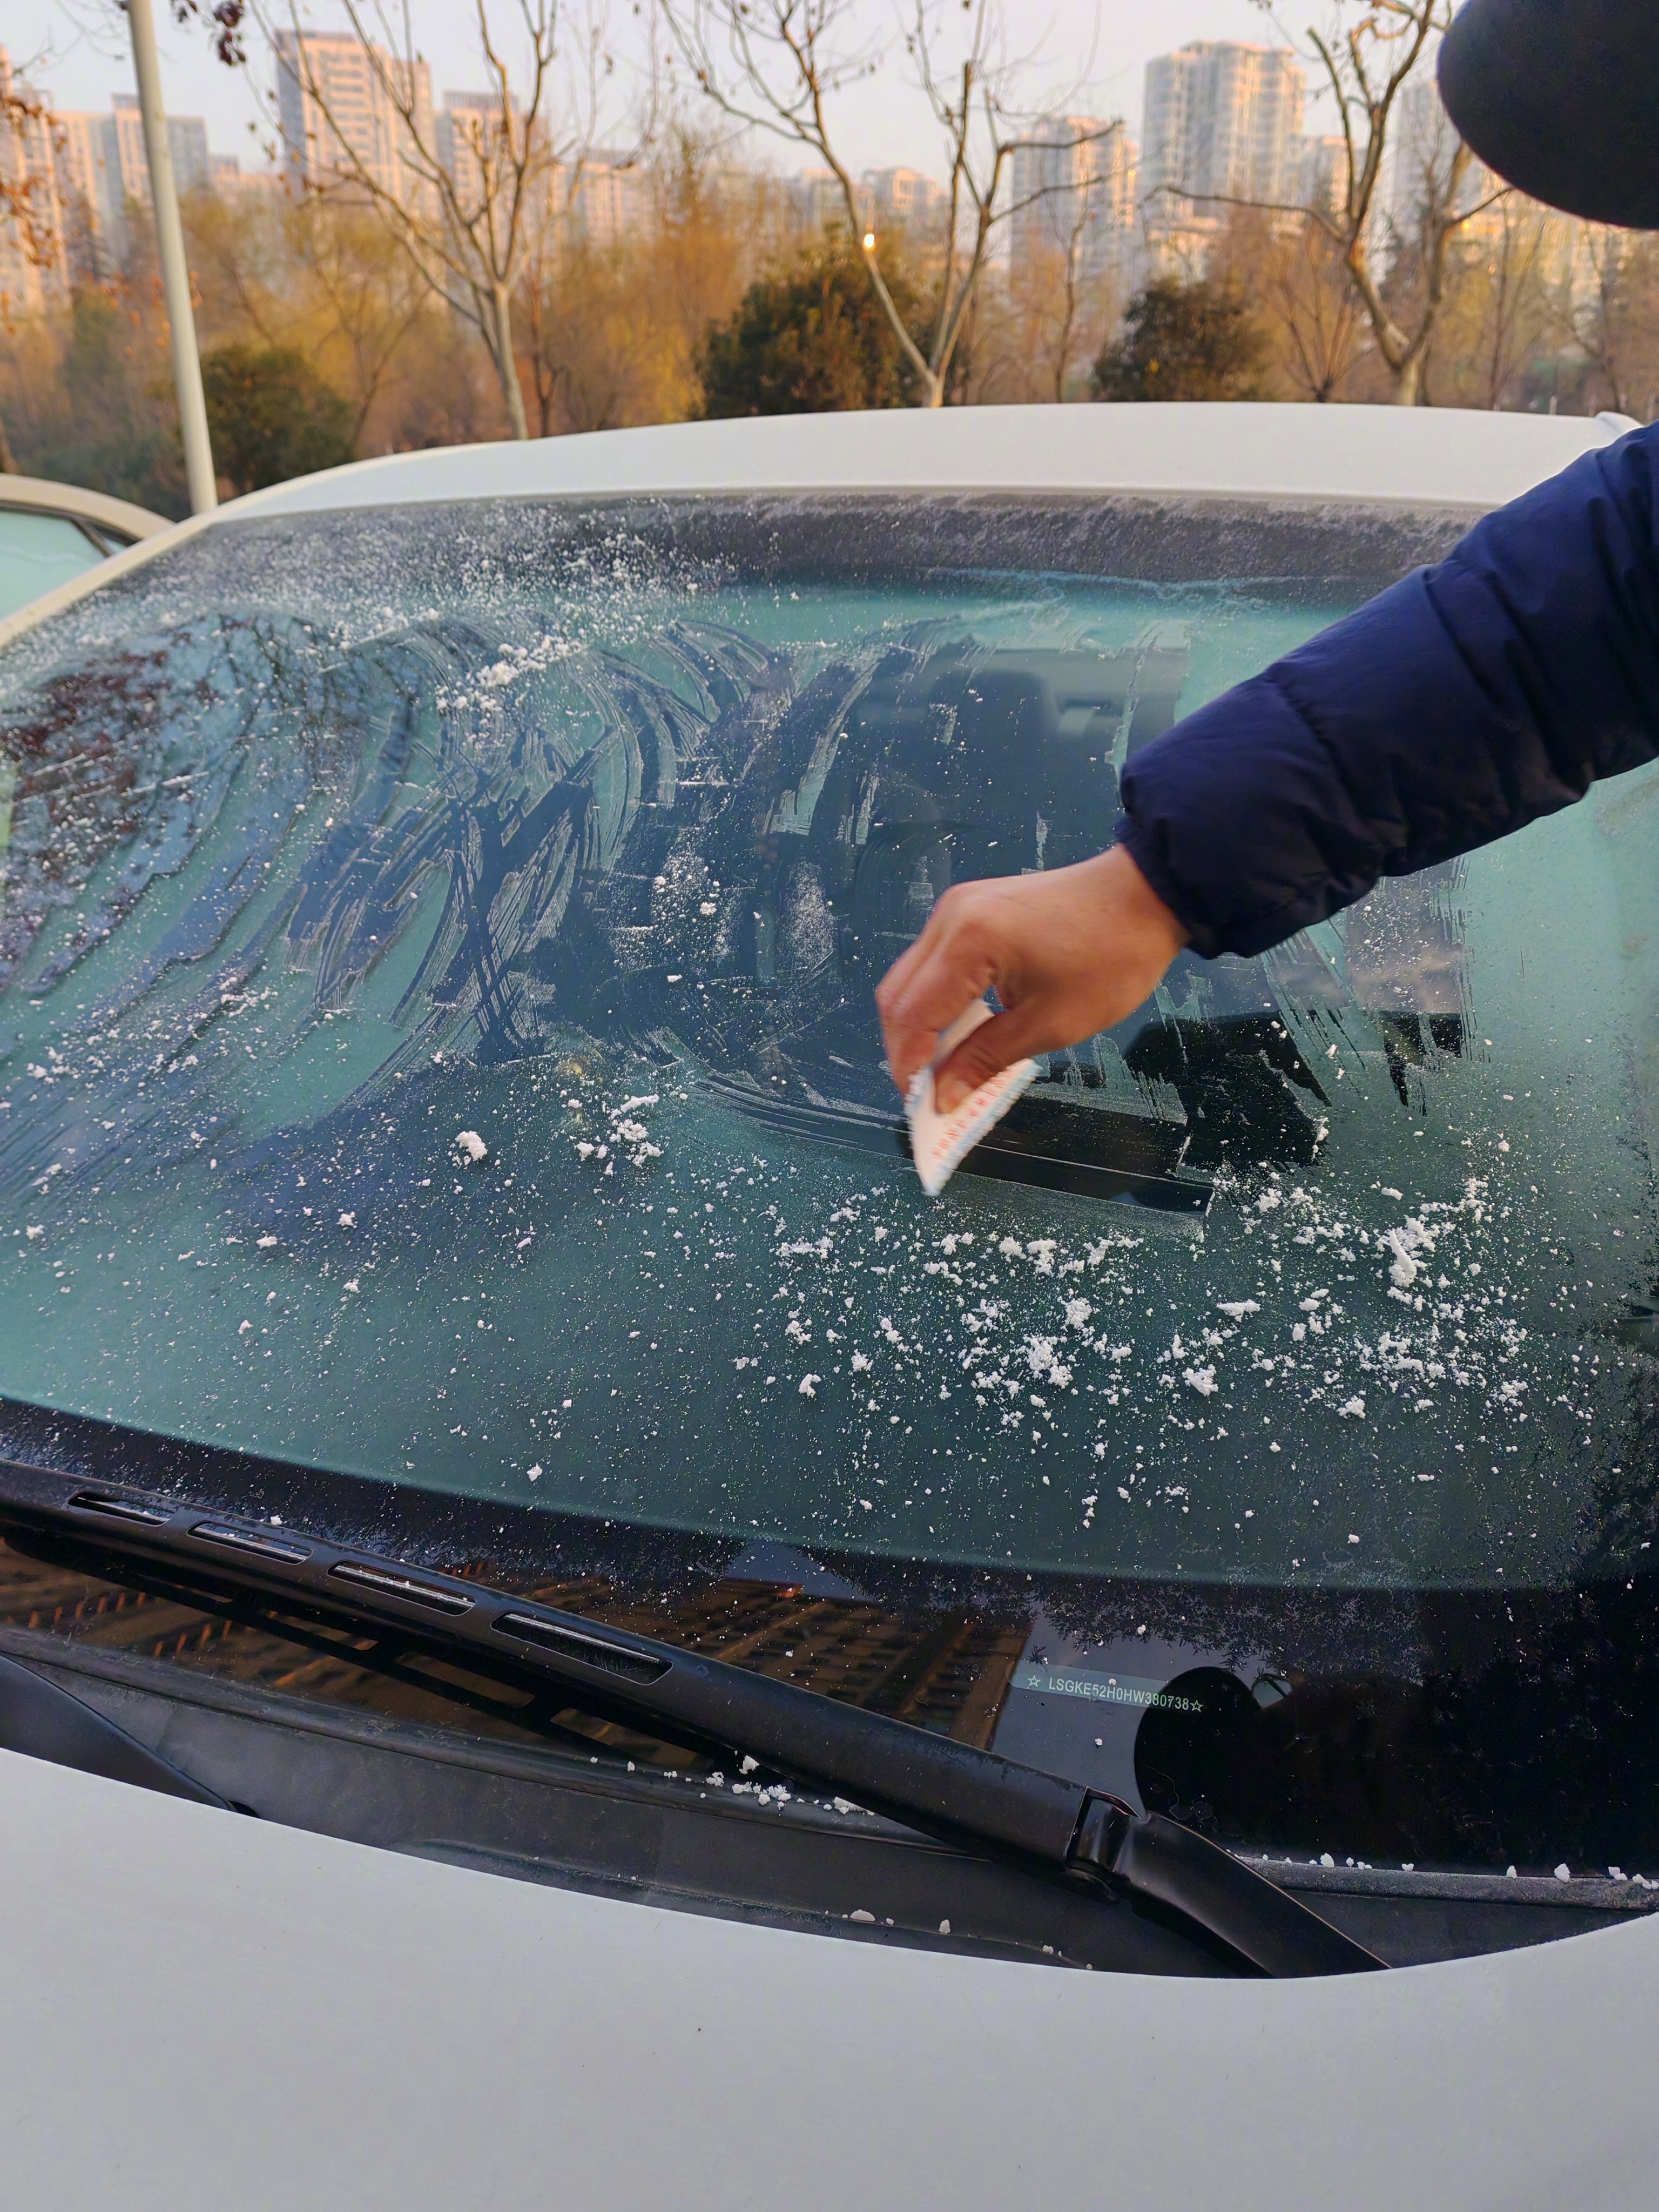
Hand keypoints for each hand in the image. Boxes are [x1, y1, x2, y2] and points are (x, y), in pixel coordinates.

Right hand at [875, 845, 1187, 1112]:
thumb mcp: (1051, 1023)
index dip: (907, 1064)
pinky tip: (959, 1029)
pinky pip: (933, 962)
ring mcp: (955, 908)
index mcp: (968, 942)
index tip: (920, 1104)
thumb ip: (986, 1059)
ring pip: (910, 977)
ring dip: (918, 1025)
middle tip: (926, 1091)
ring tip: (940, 1066)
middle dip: (905, 1048)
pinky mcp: (969, 908)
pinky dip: (936, 1000)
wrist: (1144, 894)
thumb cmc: (1110, 961)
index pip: (912, 1013)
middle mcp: (949, 918)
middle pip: (898, 993)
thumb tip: (943, 1098)